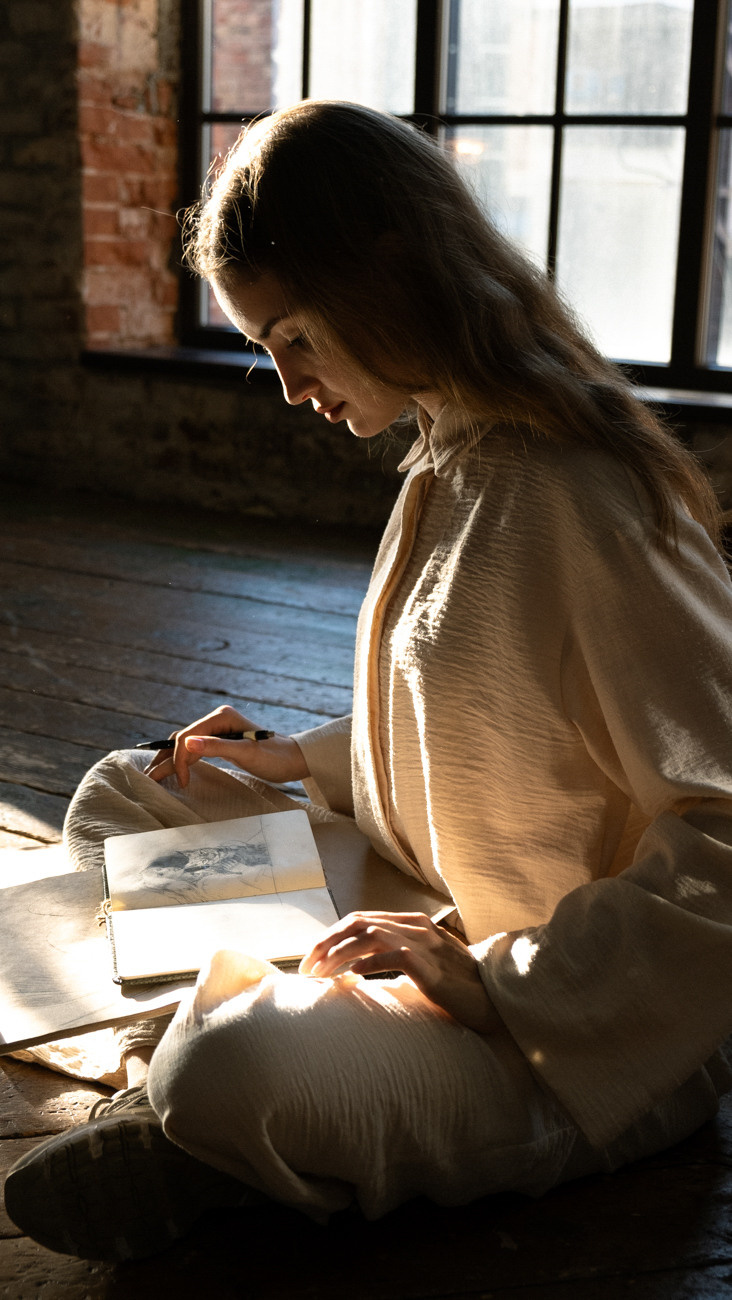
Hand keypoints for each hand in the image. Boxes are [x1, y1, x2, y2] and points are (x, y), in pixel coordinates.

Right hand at [144, 705, 309, 788]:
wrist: (292, 759)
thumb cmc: (274, 757)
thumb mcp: (246, 753)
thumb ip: (216, 747)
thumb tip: (186, 743)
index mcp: (221, 717)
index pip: (188, 735)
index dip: (179, 758)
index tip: (183, 782)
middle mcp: (216, 719)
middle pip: (182, 738)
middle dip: (166, 758)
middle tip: (149, 778)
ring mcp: (217, 729)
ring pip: (186, 744)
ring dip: (171, 760)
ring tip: (153, 776)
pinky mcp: (220, 740)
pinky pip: (195, 749)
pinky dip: (183, 760)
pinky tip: (173, 770)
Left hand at [300, 911, 500, 1033]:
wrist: (496, 1000)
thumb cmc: (458, 987)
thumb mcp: (425, 963)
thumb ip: (398, 955)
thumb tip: (357, 965)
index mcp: (414, 923)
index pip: (361, 919)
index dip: (331, 936)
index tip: (312, 958)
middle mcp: (417, 927)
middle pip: (358, 923)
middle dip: (326, 943)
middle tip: (305, 968)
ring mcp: (425, 944)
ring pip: (369, 936)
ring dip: (338, 955)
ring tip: (319, 975)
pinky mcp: (430, 966)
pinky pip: (392, 957)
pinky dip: (367, 964)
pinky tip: (350, 978)